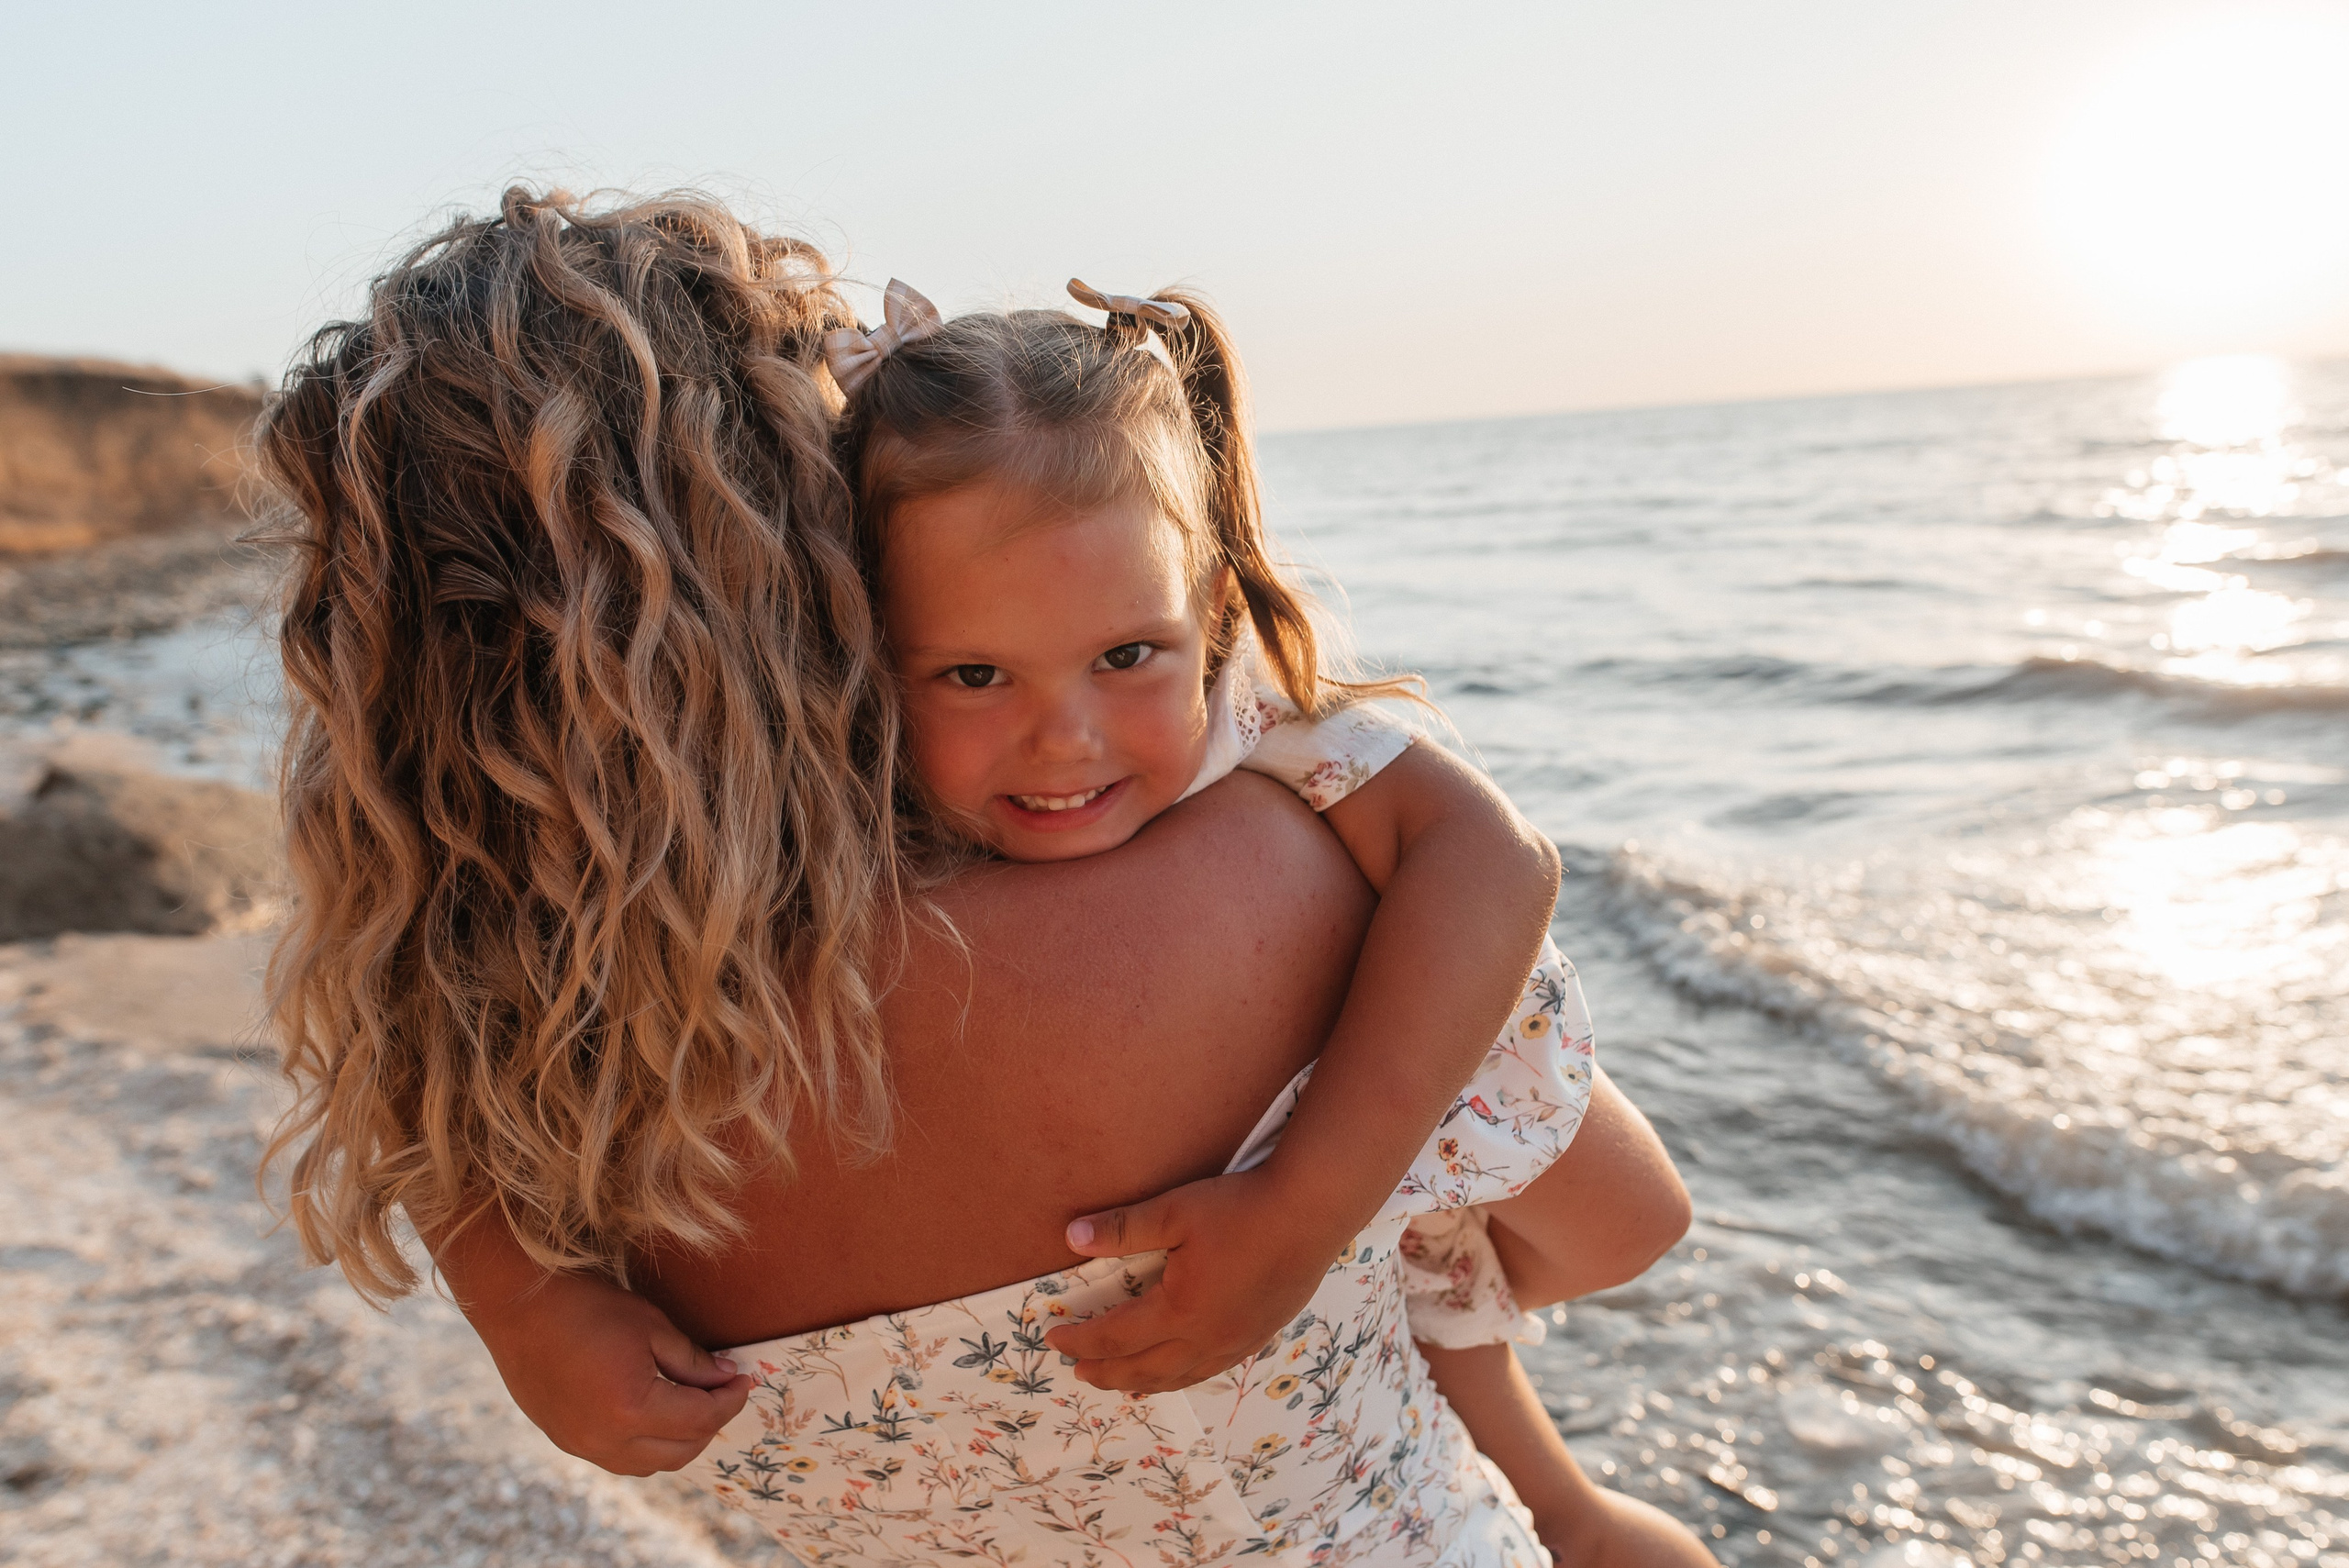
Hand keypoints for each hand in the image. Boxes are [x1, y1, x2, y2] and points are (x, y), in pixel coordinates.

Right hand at [468, 1269, 753, 1475]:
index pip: (701, 1419)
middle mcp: (607, 1439)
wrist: (517, 1308)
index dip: (730, 1400)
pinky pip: (620, 1460)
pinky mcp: (566, 1441)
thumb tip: (726, 1377)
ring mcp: (583, 1445)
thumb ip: (693, 1361)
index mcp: (632, 1409)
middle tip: (723, 1391)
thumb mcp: (652, 1326)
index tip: (745, 1379)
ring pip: (650, 1465)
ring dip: (679, 1441)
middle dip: (710, 1424)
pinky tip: (654, 1414)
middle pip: (680, 1452)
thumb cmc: (587, 1307)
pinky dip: (647, 1446)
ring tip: (693, 1405)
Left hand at [1042, 1167, 1346, 1393]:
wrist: (1309, 1213)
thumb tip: (1071, 1236)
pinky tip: (1178, 1370)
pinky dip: (1181, 1378)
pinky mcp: (1258, 1335)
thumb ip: (1122, 1228)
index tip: (1054, 1337)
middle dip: (1105, 1373)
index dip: (1081, 1341)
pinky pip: (1209, 1371)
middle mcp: (1205, 1338)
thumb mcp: (1174, 1211)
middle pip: (1143, 1370)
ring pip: (1178, 1377)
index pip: (1115, 1337)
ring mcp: (1234, 1342)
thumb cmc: (1240, 1209)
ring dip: (1142, 1383)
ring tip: (1120, 1382)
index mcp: (1179, 1310)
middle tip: (1077, 1371)